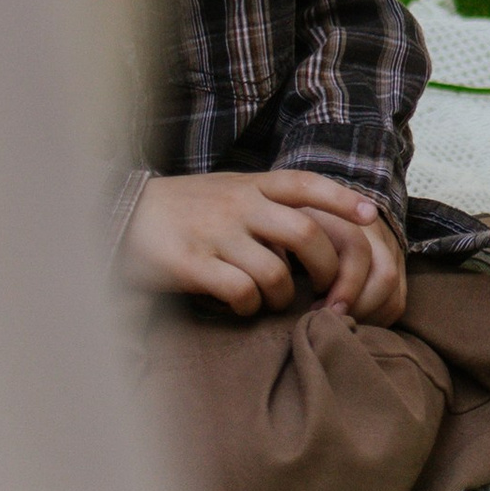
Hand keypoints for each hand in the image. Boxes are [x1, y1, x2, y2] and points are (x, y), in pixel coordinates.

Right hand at [123, 169, 397, 317]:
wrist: (120, 214)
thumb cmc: (184, 207)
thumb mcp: (229, 190)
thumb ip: (268, 201)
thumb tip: (318, 226)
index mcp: (251, 184)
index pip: (307, 184)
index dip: (343, 200)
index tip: (369, 218)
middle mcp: (239, 205)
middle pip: (306, 234)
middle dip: (328, 268)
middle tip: (330, 291)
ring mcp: (216, 234)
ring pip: (277, 271)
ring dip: (286, 296)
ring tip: (276, 302)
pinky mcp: (192, 264)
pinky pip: (240, 292)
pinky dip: (249, 306)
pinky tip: (241, 306)